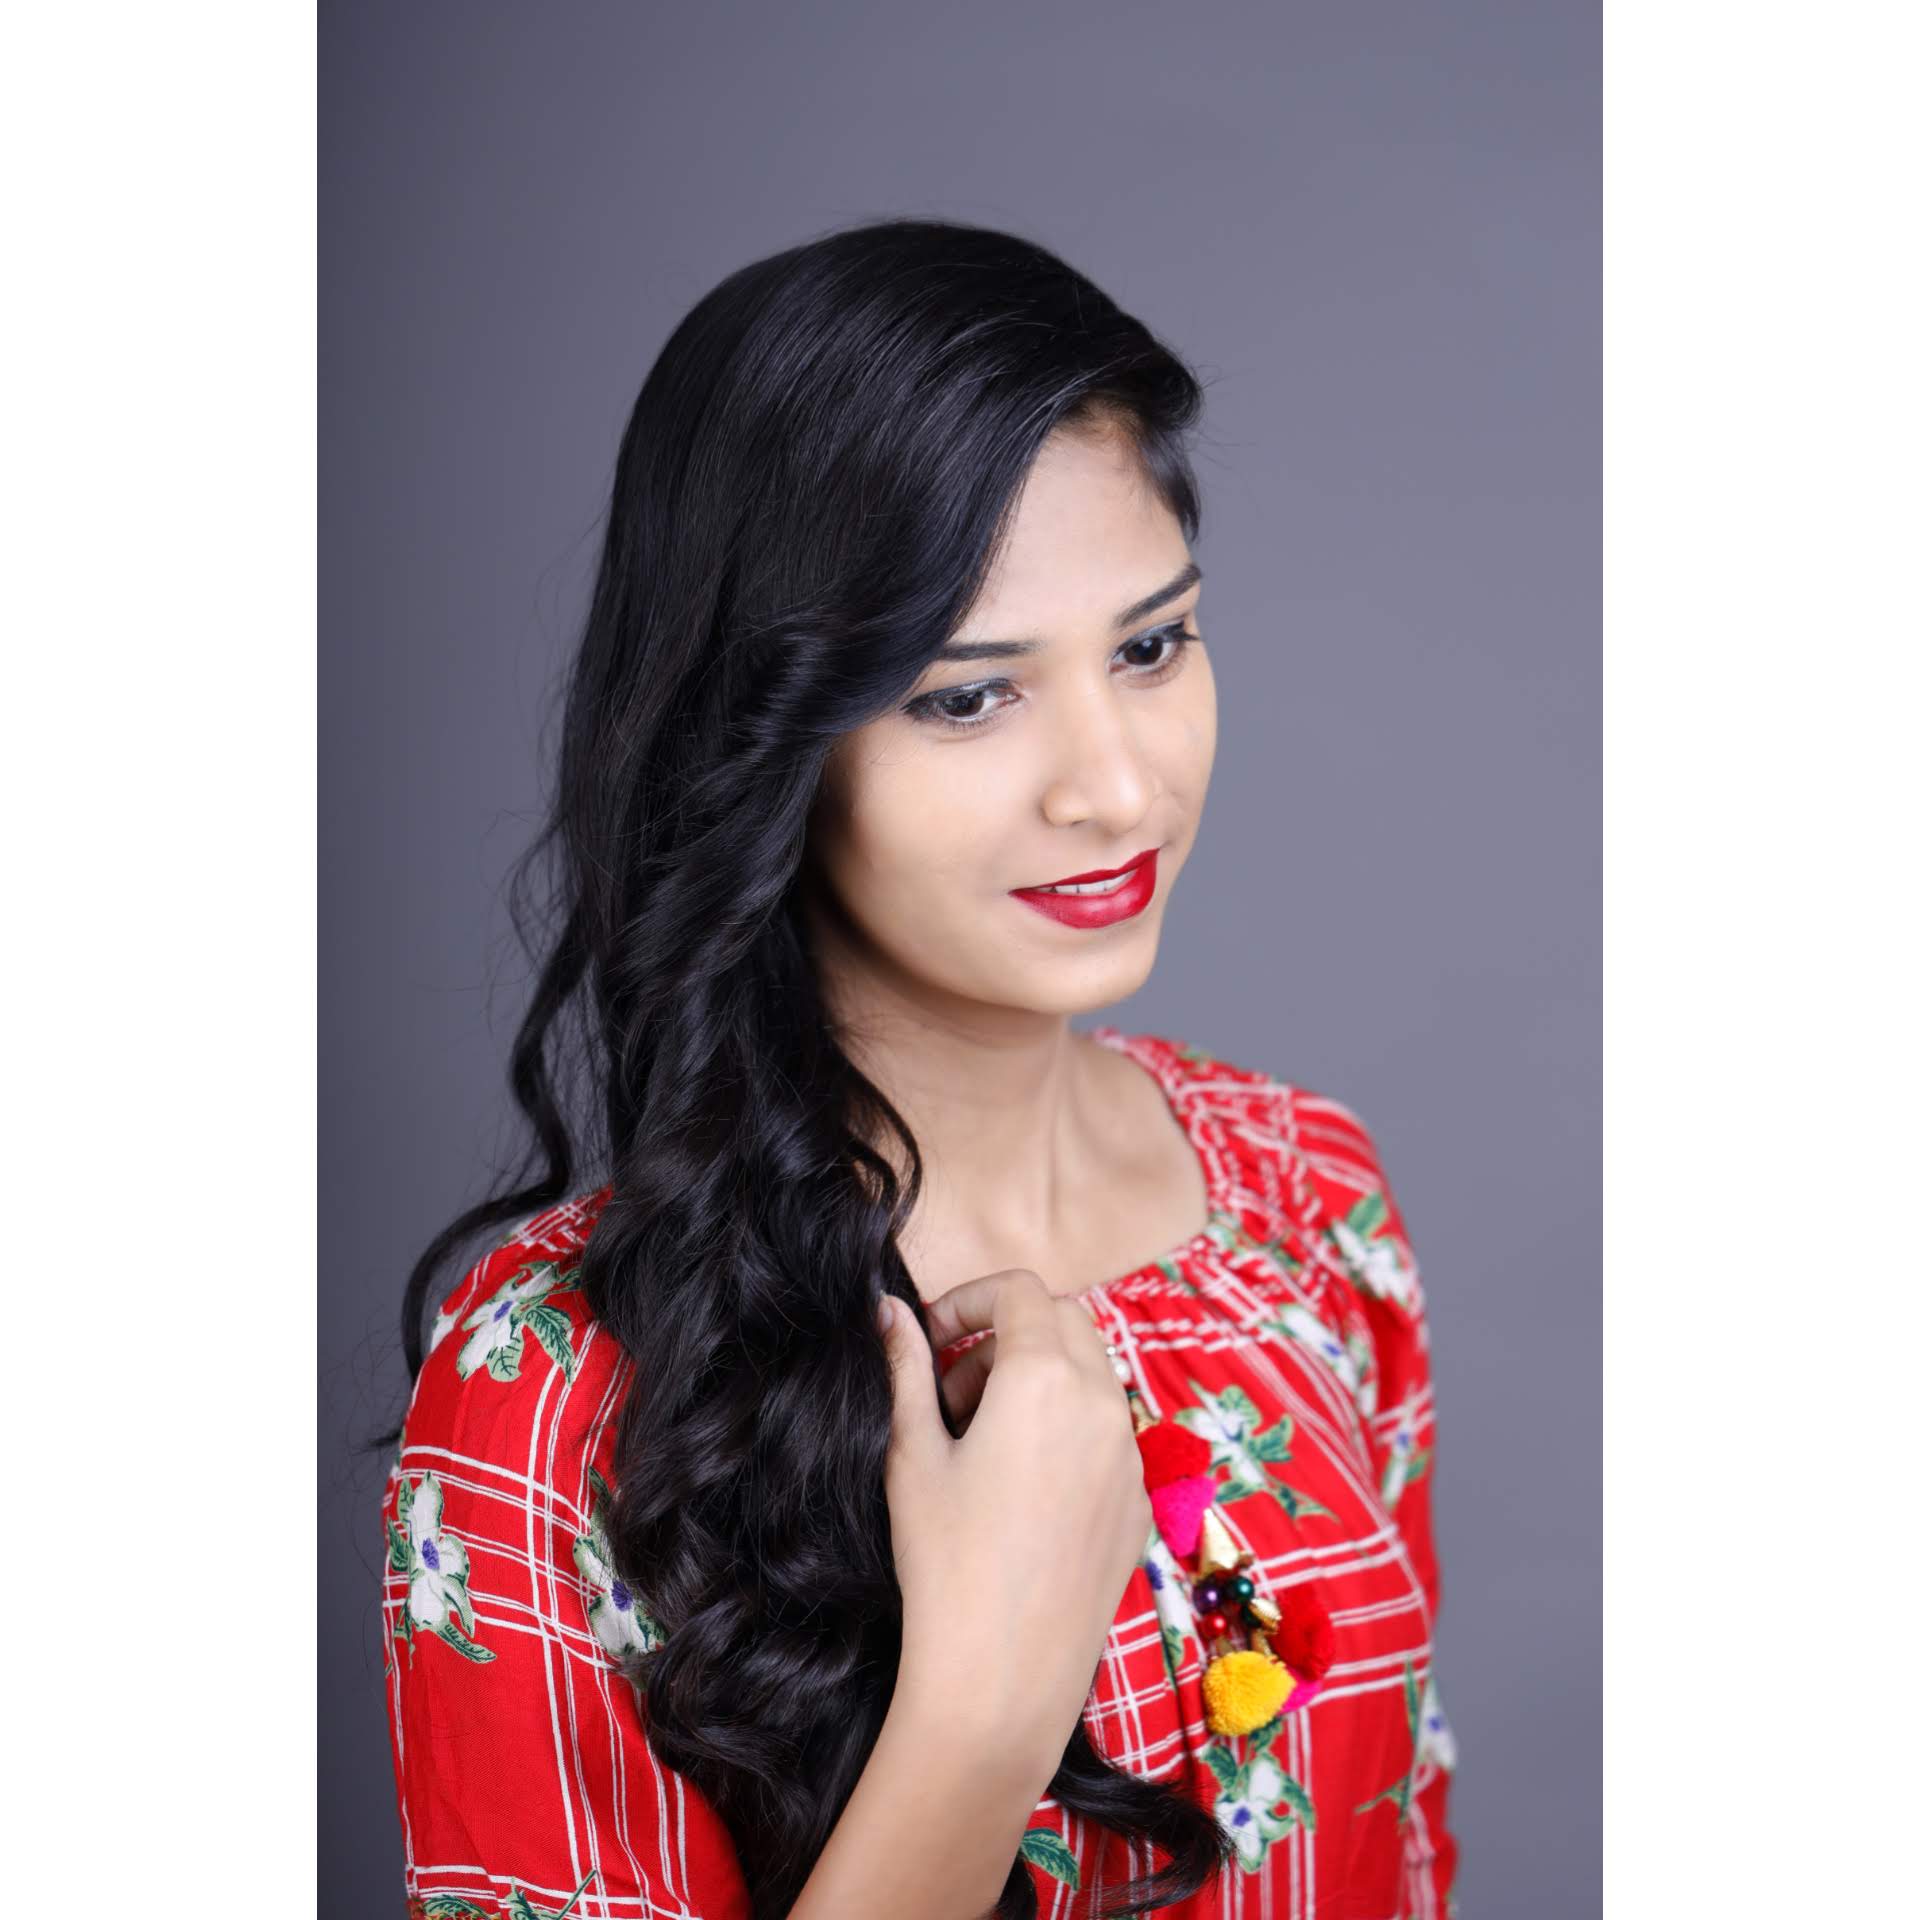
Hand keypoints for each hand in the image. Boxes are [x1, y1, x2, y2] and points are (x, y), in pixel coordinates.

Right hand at [875, 1273, 1150, 1754]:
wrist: (1002, 1675)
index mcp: (1043, 1376)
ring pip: (1091, 1376)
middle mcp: (1101, 1402)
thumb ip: (904, 1368)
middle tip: (952, 1396)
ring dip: (1039, 1380)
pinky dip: (1068, 1430)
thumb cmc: (944, 1561)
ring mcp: (1130, 1455)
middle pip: (1063, 1321)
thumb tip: (888, 1310)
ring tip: (981, 1445)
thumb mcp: (910, 1454)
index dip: (968, 1300)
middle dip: (1005, 1336)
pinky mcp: (1140, 1503)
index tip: (932, 1340)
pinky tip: (1023, 1491)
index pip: (1018, 1289)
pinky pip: (1108, 1434)